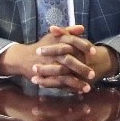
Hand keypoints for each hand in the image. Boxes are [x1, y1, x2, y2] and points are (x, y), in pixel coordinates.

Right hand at [0, 26, 118, 93]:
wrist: (23, 57)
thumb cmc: (42, 46)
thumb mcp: (54, 36)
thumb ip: (68, 31)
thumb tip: (82, 28)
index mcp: (57, 42)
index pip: (72, 42)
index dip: (84, 46)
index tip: (95, 52)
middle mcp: (53, 54)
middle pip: (69, 60)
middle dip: (81, 68)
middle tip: (93, 74)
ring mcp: (49, 66)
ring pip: (64, 75)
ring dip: (76, 82)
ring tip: (88, 88)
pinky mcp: (45, 77)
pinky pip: (58, 84)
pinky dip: (68, 89)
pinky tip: (78, 92)